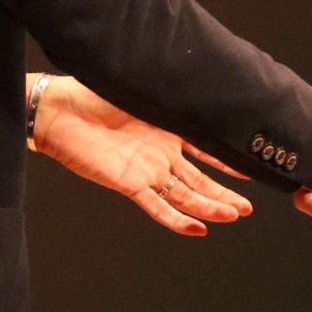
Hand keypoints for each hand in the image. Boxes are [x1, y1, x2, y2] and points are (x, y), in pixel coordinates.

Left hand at [30, 74, 252, 236]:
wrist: (60, 111)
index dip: (228, 161)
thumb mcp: (144, 89)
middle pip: (199, 180)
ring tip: (234, 215)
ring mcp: (147, 170)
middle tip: (248, 207)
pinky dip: (178, 219)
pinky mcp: (129, 184)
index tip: (252, 167)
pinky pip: (157, 206)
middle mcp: (161, 153)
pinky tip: (198, 228)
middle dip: (225, 193)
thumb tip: (205, 83)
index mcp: (169, 129)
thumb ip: (173, 96)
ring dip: (209, 206)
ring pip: (185, 195)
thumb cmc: (96, 92)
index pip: (206, 148)